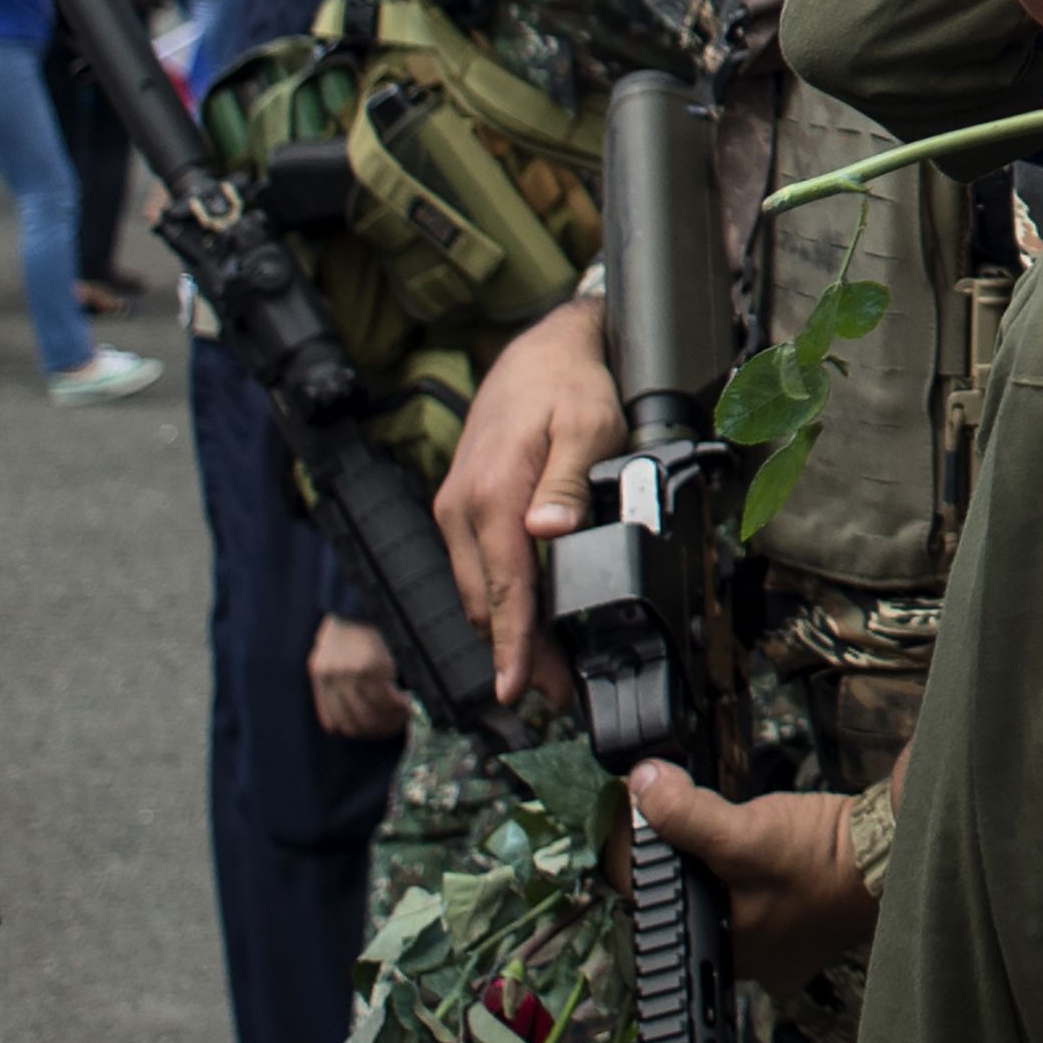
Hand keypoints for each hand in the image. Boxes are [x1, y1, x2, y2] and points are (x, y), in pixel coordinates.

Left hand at [308, 615, 409, 739]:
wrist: (366, 592)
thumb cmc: (358, 618)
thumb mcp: (339, 648)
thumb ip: (343, 677)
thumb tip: (367, 711)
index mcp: (319, 673)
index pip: (332, 722)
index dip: (356, 730)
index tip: (376, 728)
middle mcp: (330, 676)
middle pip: (352, 724)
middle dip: (377, 730)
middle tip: (397, 725)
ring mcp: (348, 674)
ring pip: (370, 716)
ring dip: (391, 722)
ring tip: (406, 715)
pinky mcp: (370, 667)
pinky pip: (387, 701)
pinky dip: (400, 708)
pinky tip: (410, 704)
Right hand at [433, 295, 623, 705]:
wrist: (540, 350)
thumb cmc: (568, 386)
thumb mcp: (587, 427)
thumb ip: (568, 484)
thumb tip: (547, 534)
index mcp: (491, 495)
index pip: (503, 590)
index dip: (513, 647)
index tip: (520, 690)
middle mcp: (462, 508)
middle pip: (485, 603)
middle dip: (515, 654)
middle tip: (555, 693)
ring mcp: (456, 508)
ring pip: (477, 590)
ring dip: (505, 632)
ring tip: (544, 670)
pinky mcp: (461, 506)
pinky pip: (475, 568)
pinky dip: (498, 601)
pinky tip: (524, 620)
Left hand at [626, 763, 877, 991]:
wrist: (891, 853)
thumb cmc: (821, 858)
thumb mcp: (742, 834)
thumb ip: (684, 815)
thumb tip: (640, 785)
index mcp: (724, 955)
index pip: (660, 907)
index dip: (647, 857)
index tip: (647, 814)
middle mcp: (751, 963)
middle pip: (691, 902)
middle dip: (686, 858)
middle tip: (697, 816)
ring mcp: (782, 947)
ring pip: (726, 898)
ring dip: (719, 862)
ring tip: (732, 829)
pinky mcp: (805, 926)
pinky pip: (760, 896)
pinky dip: (753, 870)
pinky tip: (762, 848)